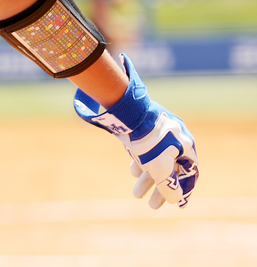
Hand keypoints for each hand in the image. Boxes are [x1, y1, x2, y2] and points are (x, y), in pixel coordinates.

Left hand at [74, 54, 198, 208]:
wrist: (127, 112)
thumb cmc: (148, 140)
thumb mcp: (161, 167)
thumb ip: (169, 185)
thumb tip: (175, 199)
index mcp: (186, 145)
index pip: (190, 173)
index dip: (185, 190)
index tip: (179, 205)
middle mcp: (175, 138)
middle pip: (171, 170)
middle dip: (161, 189)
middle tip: (152, 206)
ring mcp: (159, 133)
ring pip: (155, 161)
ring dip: (147, 179)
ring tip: (136, 194)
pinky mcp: (144, 129)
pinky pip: (145, 150)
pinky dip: (139, 162)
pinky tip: (132, 172)